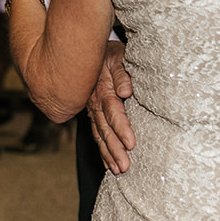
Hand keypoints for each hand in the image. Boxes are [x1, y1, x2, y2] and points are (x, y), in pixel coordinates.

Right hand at [88, 40, 135, 172]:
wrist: (88, 49)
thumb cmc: (107, 52)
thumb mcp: (115, 56)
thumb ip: (121, 73)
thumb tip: (126, 91)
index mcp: (103, 90)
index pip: (113, 112)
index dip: (122, 129)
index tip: (131, 144)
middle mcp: (94, 103)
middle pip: (105, 129)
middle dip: (114, 149)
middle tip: (125, 167)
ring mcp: (91, 109)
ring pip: (99, 135)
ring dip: (108, 154)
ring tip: (118, 171)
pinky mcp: (91, 113)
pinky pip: (96, 134)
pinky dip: (102, 150)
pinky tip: (108, 163)